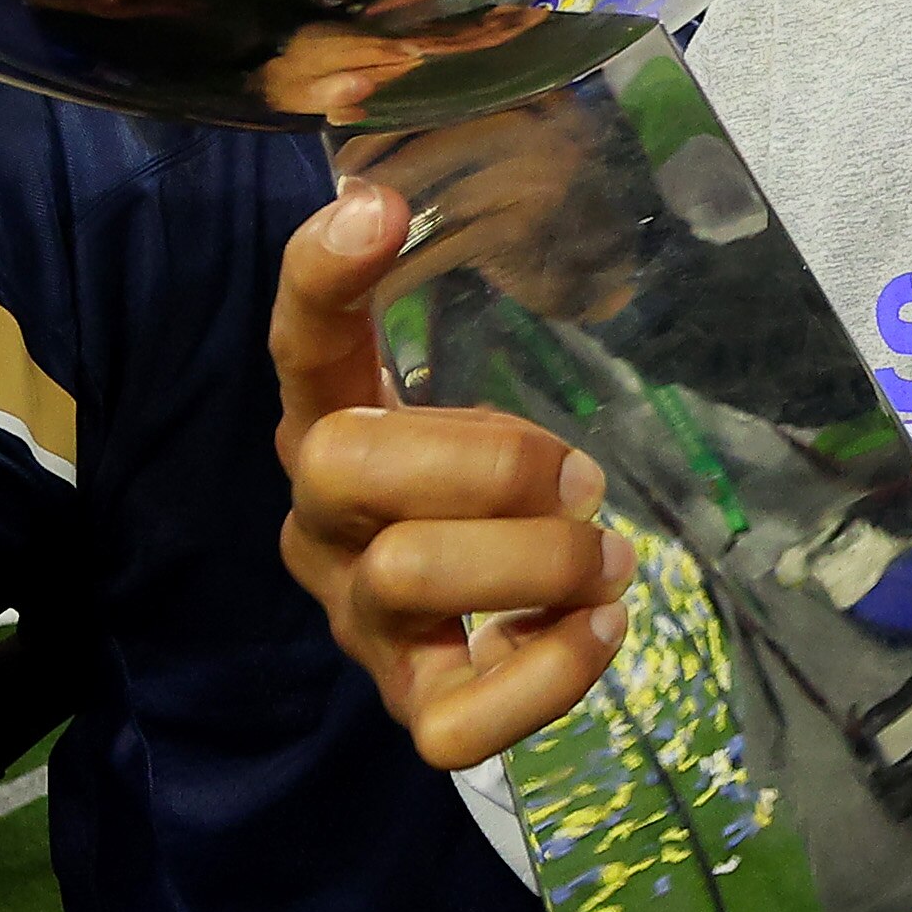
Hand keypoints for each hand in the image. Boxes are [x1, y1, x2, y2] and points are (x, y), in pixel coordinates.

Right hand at [270, 182, 633, 766]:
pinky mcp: (412, 703)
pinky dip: (547, 675)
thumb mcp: (466, 393)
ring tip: (609, 559)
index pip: (302, 341)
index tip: (377, 211)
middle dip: (487, 461)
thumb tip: (440, 187)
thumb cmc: (467, 483)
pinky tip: (599, 628)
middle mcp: (322, 521)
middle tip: (584, 479)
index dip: (322, 277)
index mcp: (332, 425)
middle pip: (344, 465)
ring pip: (402, 578)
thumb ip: (463, 309)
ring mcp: (357, 618)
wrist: (455, 616)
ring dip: (534, 560)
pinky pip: (456, 724)